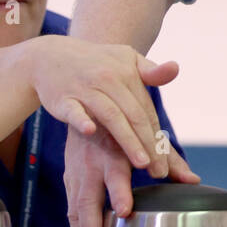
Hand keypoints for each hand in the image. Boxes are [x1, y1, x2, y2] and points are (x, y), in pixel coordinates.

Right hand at [30, 37, 178, 177]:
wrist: (50, 56)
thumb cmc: (95, 62)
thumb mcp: (125, 59)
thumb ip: (150, 70)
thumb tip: (175, 69)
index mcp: (127, 74)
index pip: (146, 111)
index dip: (157, 136)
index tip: (166, 161)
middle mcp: (109, 80)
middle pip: (134, 116)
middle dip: (149, 144)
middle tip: (159, 171)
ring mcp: (85, 89)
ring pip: (111, 116)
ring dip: (128, 139)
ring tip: (142, 162)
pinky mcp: (63, 98)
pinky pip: (74, 110)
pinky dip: (81, 120)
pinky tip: (90, 131)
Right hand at [64, 124, 199, 226]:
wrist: (89, 108)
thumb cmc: (122, 126)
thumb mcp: (147, 137)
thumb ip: (169, 160)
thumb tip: (193, 180)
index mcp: (113, 152)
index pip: (116, 174)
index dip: (119, 192)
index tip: (125, 211)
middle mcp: (92, 164)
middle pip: (88, 199)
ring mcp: (77, 174)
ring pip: (76, 210)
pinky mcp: (70, 182)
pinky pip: (71, 212)